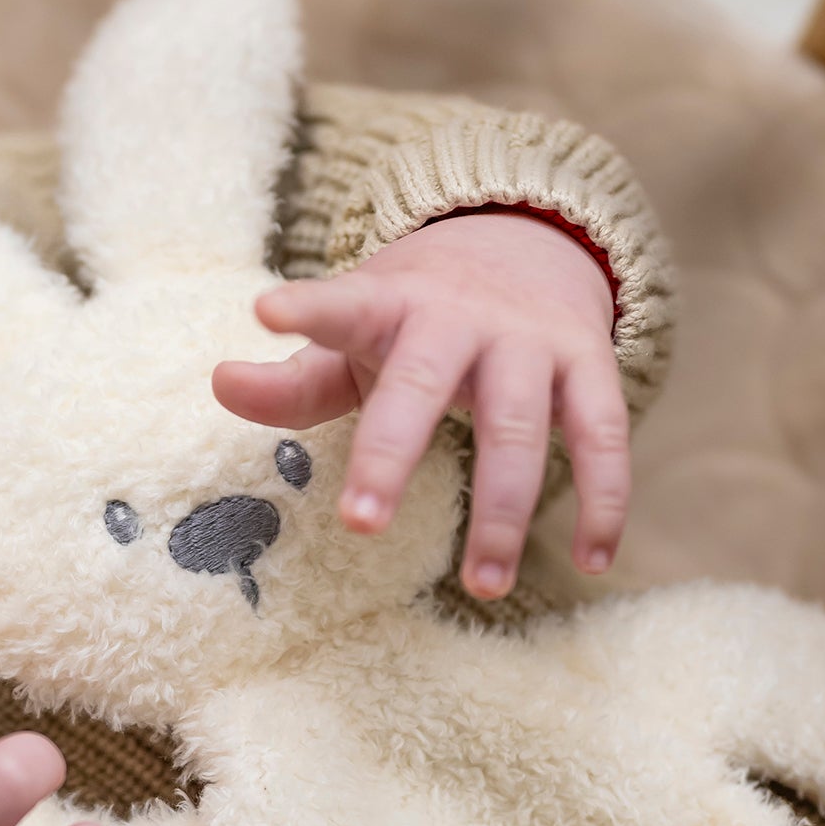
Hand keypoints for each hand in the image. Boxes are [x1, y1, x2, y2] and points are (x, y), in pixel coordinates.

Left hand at [213, 211, 625, 599]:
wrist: (528, 240)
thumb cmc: (416, 313)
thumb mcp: (354, 334)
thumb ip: (293, 378)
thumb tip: (220, 380)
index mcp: (391, 306)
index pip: (342, 306)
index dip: (307, 309)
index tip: (267, 309)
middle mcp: (463, 318)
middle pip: (425, 387)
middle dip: (391, 455)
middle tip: (359, 525)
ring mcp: (531, 342)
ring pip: (519, 428)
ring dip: (503, 512)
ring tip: (484, 586)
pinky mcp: (591, 364)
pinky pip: (604, 437)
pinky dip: (604, 500)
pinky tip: (592, 563)